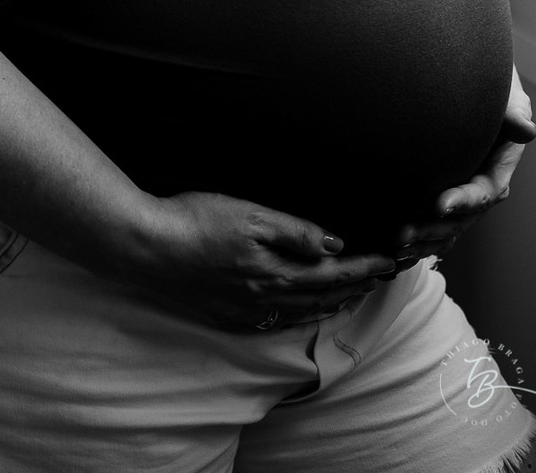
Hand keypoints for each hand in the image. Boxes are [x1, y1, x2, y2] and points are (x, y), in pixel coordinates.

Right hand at [127, 190, 394, 330]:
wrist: (146, 247)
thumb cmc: (194, 221)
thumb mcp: (248, 214)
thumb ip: (292, 231)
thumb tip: (332, 244)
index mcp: (274, 272)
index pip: (332, 273)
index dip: (363, 267)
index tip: (388, 261)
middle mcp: (265, 299)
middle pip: (321, 297)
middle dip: (355, 286)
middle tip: (380, 277)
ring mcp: (244, 311)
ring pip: (301, 312)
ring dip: (331, 303)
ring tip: (352, 295)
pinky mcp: (226, 314)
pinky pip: (275, 322)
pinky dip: (299, 315)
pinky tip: (300, 311)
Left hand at [395, 66, 535, 261]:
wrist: (470, 97)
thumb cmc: (492, 97)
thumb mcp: (507, 101)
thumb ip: (512, 114)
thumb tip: (527, 129)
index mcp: (496, 173)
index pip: (483, 192)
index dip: (463, 201)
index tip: (439, 203)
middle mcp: (477, 192)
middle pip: (458, 219)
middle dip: (431, 229)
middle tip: (402, 233)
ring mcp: (458, 200)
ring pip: (442, 229)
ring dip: (419, 240)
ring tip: (393, 245)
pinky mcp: (439, 200)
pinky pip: (430, 229)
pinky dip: (414, 242)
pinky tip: (392, 252)